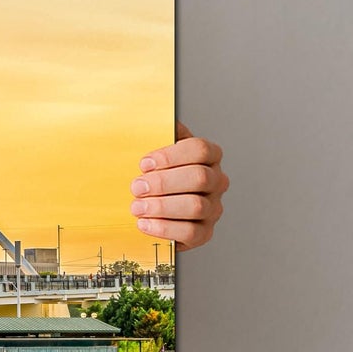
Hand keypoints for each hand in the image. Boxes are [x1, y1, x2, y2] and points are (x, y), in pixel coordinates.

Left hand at [130, 121, 227, 249]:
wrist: (149, 205)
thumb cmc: (152, 172)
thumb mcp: (153, 149)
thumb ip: (157, 133)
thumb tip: (158, 119)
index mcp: (208, 156)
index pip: (200, 149)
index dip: (171, 156)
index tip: (144, 163)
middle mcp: (216, 181)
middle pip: (199, 177)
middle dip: (163, 182)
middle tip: (136, 187)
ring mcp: (213, 207)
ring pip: (196, 206)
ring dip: (161, 206)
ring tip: (136, 207)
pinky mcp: (205, 232)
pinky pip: (191, 232)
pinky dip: (165, 228)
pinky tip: (144, 224)